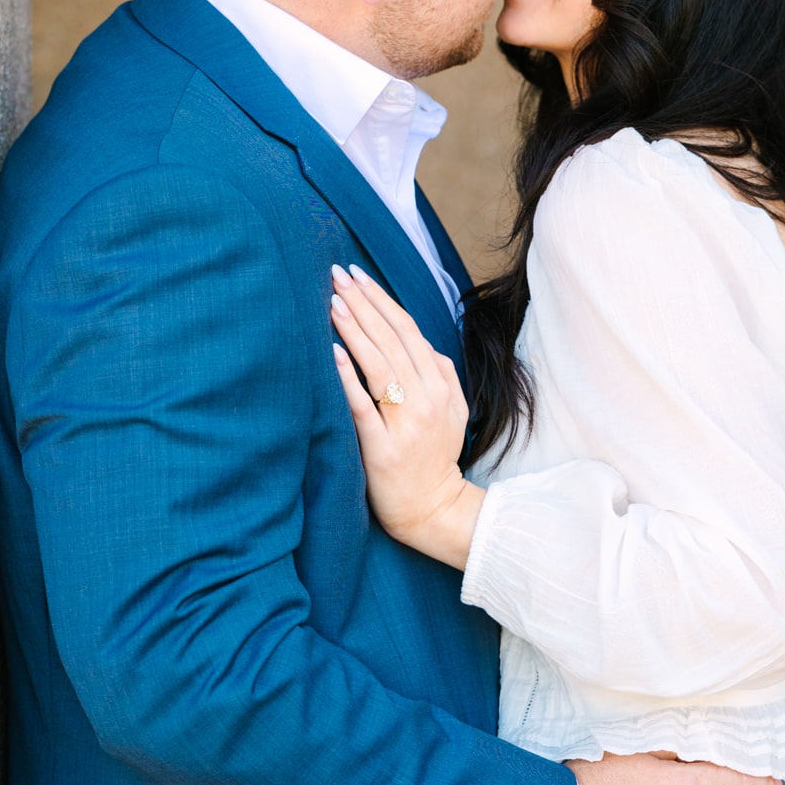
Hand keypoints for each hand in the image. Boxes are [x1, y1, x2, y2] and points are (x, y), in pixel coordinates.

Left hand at [330, 265, 484, 566]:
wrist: (434, 509)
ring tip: (334, 302)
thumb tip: (422, 344)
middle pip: (393, 340)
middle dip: (364, 303)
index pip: (409, 331)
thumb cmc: (434, 457)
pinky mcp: (384, 449)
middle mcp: (427, 398)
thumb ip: (440, 375)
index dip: (382, 300)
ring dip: (356, 330)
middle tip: (337, 275)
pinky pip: (364, 407)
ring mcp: (407, 423)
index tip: (357, 276)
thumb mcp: (452, 411)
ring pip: (380, 365)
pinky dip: (349, 378)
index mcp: (441, 385)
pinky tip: (333, 353)